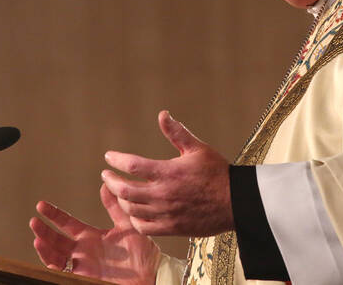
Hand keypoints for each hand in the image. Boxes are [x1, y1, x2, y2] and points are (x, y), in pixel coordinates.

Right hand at [30, 184, 160, 284]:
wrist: (151, 274)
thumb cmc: (143, 252)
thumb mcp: (128, 224)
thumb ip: (115, 206)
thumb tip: (106, 184)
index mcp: (92, 237)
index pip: (67, 224)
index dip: (54, 215)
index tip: (41, 205)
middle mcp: (84, 250)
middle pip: (57, 239)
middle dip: (44, 230)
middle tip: (34, 219)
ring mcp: (83, 264)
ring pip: (56, 256)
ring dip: (45, 248)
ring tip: (37, 237)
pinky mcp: (84, 276)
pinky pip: (63, 270)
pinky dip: (53, 263)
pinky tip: (48, 257)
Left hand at [102, 110, 233, 236]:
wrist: (235, 202)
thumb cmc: (217, 173)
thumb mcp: (198, 148)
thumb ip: (177, 133)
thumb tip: (162, 114)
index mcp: (168, 172)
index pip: (132, 165)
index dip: (116, 159)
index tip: (109, 156)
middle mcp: (163, 194)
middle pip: (124, 190)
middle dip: (111, 181)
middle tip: (107, 175)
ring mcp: (166, 213)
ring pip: (131, 209)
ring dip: (121, 199)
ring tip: (120, 191)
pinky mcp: (171, 228)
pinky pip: (143, 227)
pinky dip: (134, 218)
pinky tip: (134, 211)